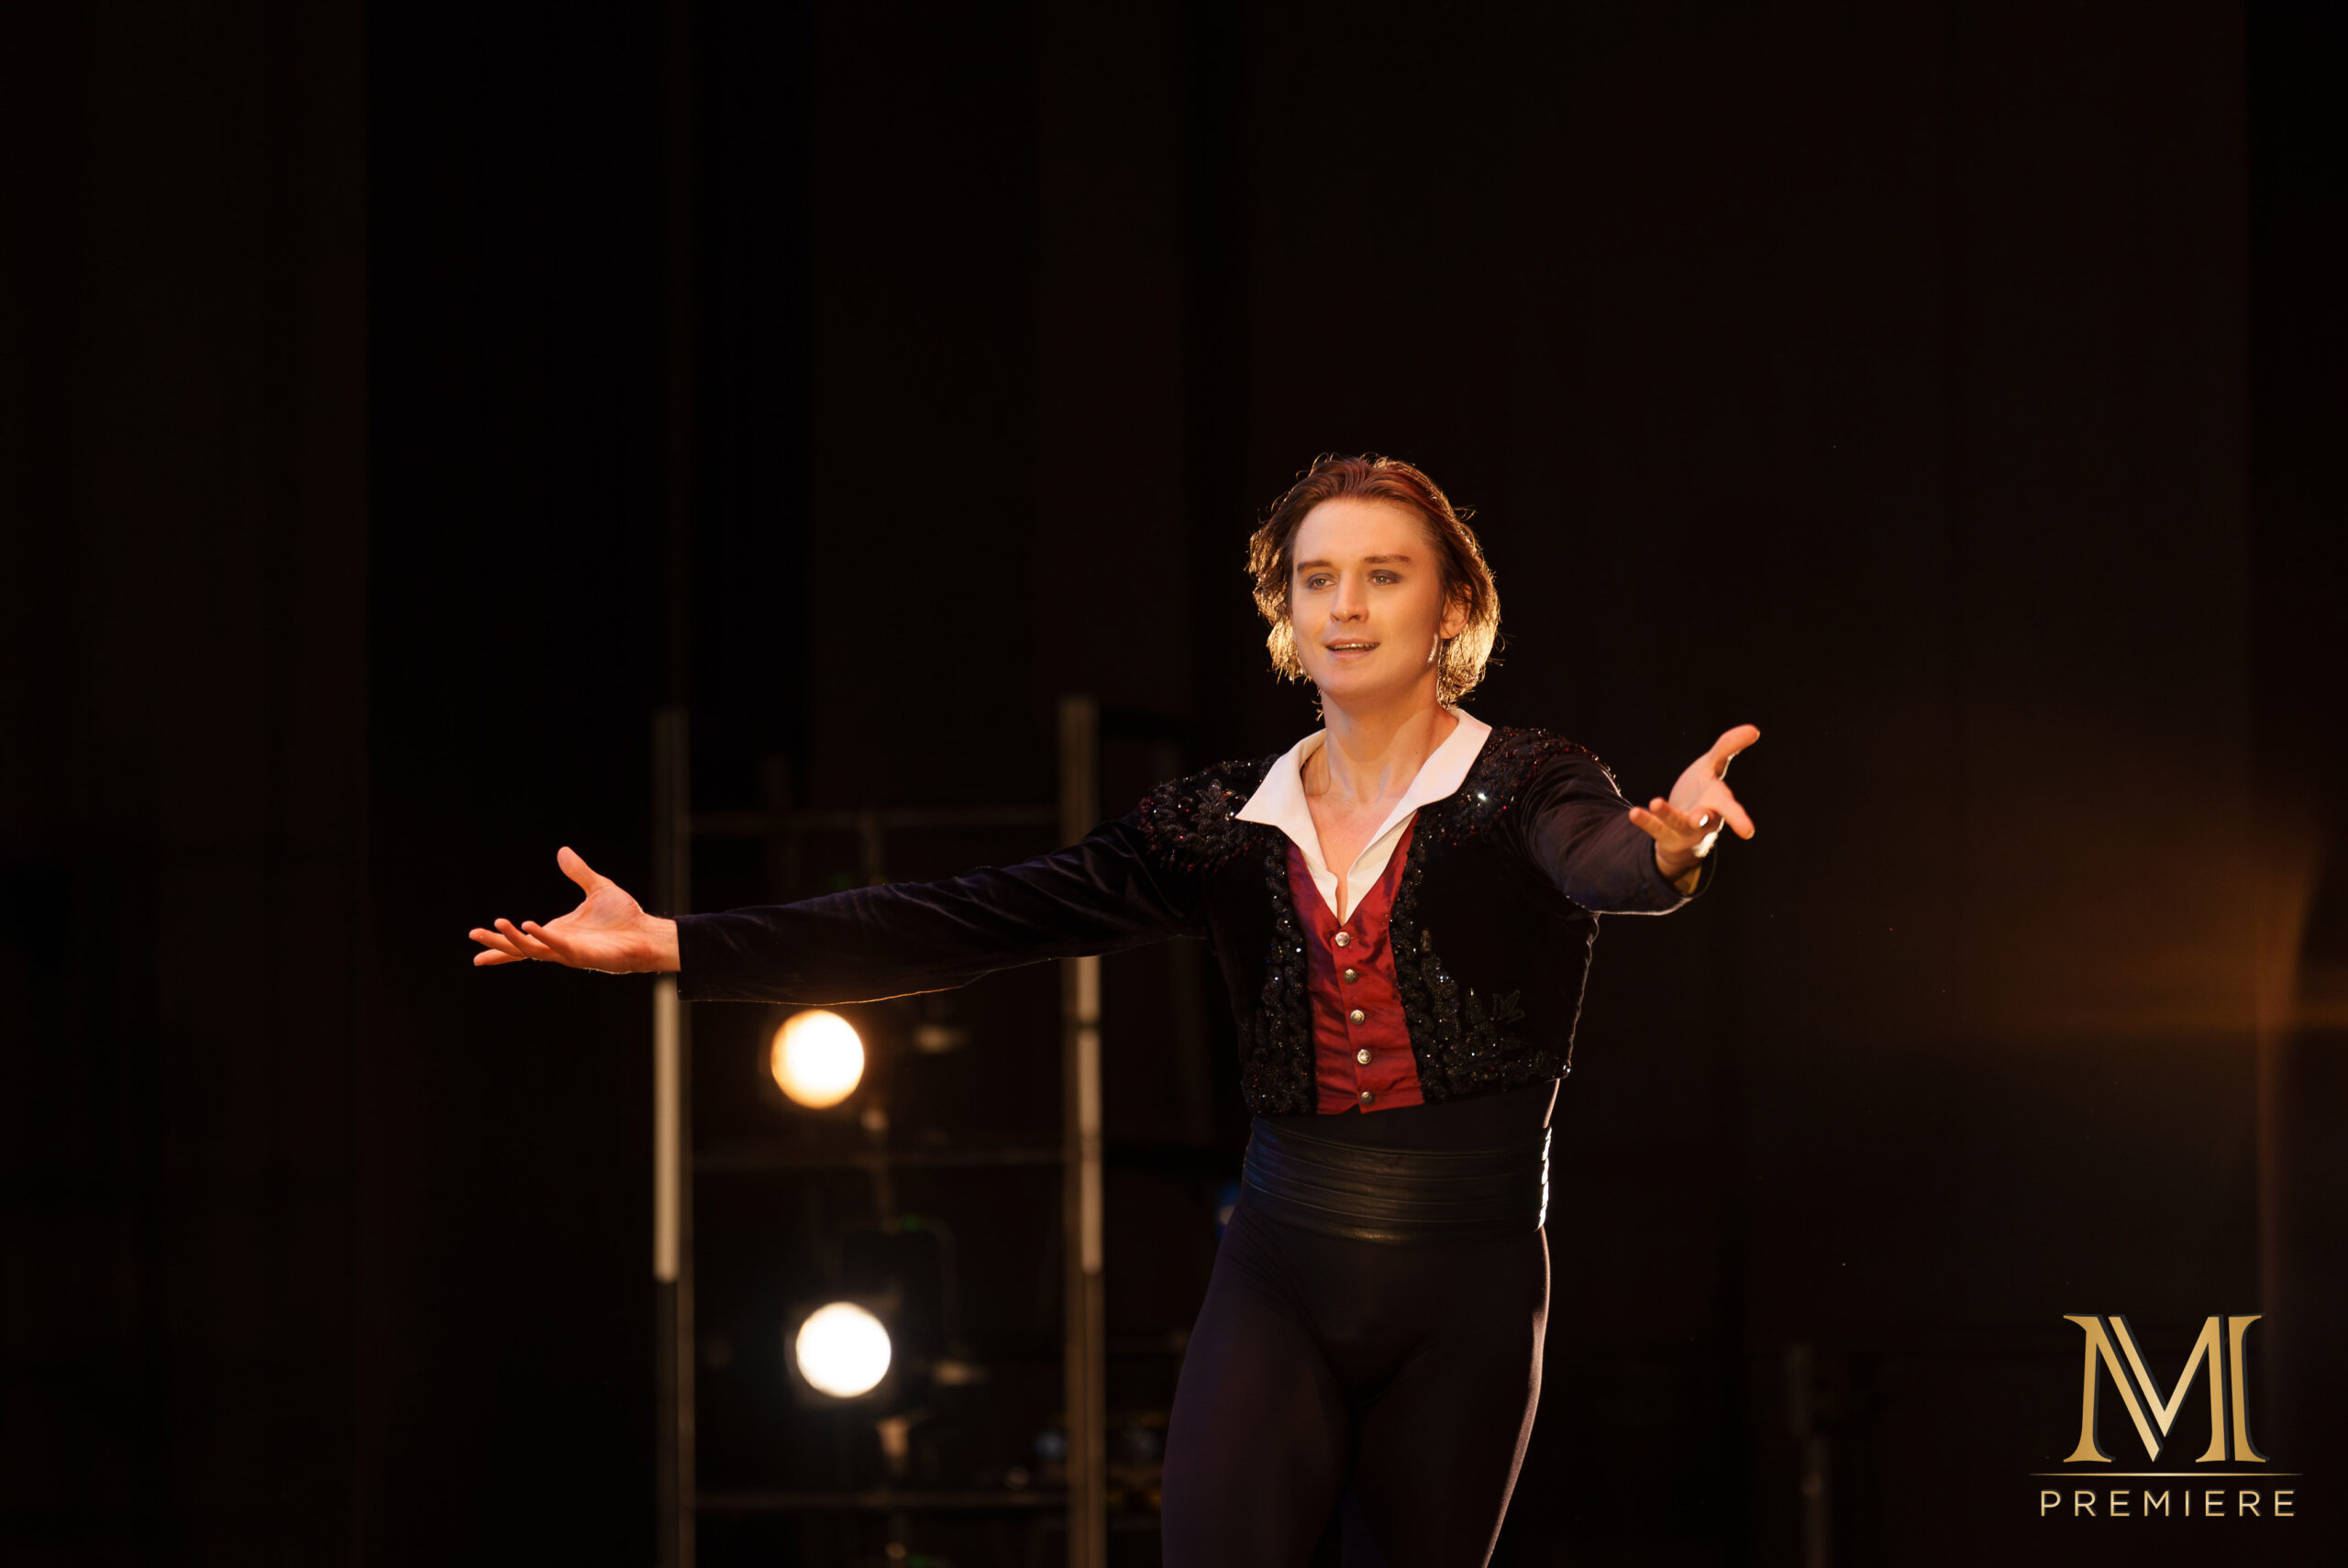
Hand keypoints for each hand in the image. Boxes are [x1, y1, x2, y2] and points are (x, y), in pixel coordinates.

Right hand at [468, 847, 680, 973]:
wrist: (647, 934)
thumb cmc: (624, 918)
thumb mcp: (597, 888)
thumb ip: (578, 872)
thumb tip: (561, 852)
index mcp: (557, 932)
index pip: (522, 940)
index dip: (500, 942)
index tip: (475, 943)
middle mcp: (559, 944)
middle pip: (520, 948)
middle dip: (497, 943)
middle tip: (474, 934)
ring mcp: (569, 952)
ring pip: (534, 949)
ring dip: (515, 939)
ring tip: (498, 924)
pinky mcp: (584, 954)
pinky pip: (559, 946)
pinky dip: (544, 938)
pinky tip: (531, 927)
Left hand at [1628, 724, 1759, 881]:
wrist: (1684, 828)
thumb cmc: (1703, 793)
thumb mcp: (1712, 767)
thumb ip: (1728, 748)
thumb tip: (1754, 729)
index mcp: (1719, 803)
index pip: (1729, 807)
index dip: (1738, 818)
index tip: (1748, 832)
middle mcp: (1705, 819)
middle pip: (1707, 820)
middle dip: (1702, 818)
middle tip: (1696, 817)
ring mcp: (1684, 829)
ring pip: (1677, 822)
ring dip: (1667, 813)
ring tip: (1655, 802)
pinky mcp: (1664, 834)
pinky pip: (1655, 828)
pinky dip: (1645, 820)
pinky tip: (1634, 813)